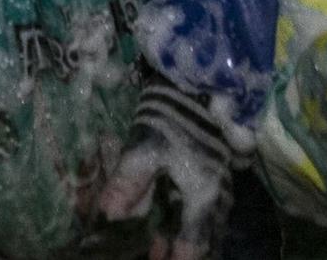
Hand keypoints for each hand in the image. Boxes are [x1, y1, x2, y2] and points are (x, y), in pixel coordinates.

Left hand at [98, 82, 234, 259]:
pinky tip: (168, 226)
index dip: (177, 258)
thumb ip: (128, 184)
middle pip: (202, 239)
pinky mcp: (212, 174)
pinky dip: (186, 223)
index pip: (193, 244)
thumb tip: (108, 216)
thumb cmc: (170, 117)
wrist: (197, 84)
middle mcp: (216, 198)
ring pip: (203, 225)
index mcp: (203, 197)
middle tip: (156, 257)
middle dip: (180, 251)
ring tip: (159, 251)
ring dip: (182, 239)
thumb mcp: (145, 149)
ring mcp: (218, 186)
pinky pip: (202, 211)